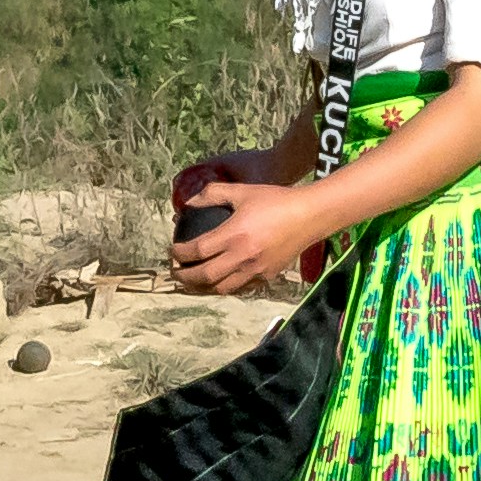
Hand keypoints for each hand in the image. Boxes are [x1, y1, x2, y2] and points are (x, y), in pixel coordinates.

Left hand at [171, 178, 330, 295]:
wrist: (309, 216)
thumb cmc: (275, 200)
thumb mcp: (242, 191)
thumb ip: (212, 194)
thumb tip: (188, 202)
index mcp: (234, 235)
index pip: (197, 251)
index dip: (179, 253)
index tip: (172, 250)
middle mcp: (242, 257)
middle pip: (204, 276)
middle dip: (184, 277)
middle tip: (174, 273)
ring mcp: (255, 270)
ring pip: (221, 288)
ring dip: (201, 288)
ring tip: (190, 284)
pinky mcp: (266, 277)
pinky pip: (240, 289)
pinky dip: (224, 288)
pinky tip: (217, 283)